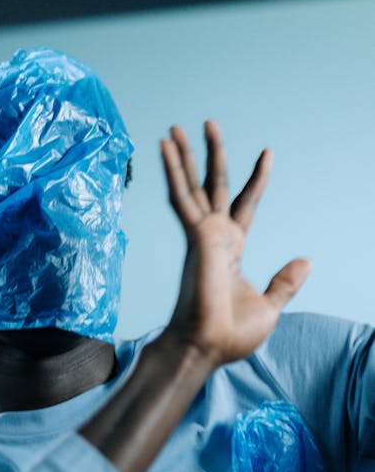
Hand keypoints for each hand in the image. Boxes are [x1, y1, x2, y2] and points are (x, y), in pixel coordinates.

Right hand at [160, 121, 310, 368]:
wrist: (207, 347)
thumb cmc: (231, 334)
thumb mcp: (270, 305)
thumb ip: (285, 281)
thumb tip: (307, 261)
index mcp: (231, 250)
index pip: (245, 205)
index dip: (255, 180)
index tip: (266, 153)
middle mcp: (214, 238)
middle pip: (213, 187)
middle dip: (210, 156)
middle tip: (207, 125)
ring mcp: (202, 236)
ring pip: (193, 185)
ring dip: (185, 156)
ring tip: (177, 128)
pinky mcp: (196, 237)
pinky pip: (183, 197)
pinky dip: (174, 170)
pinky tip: (164, 148)